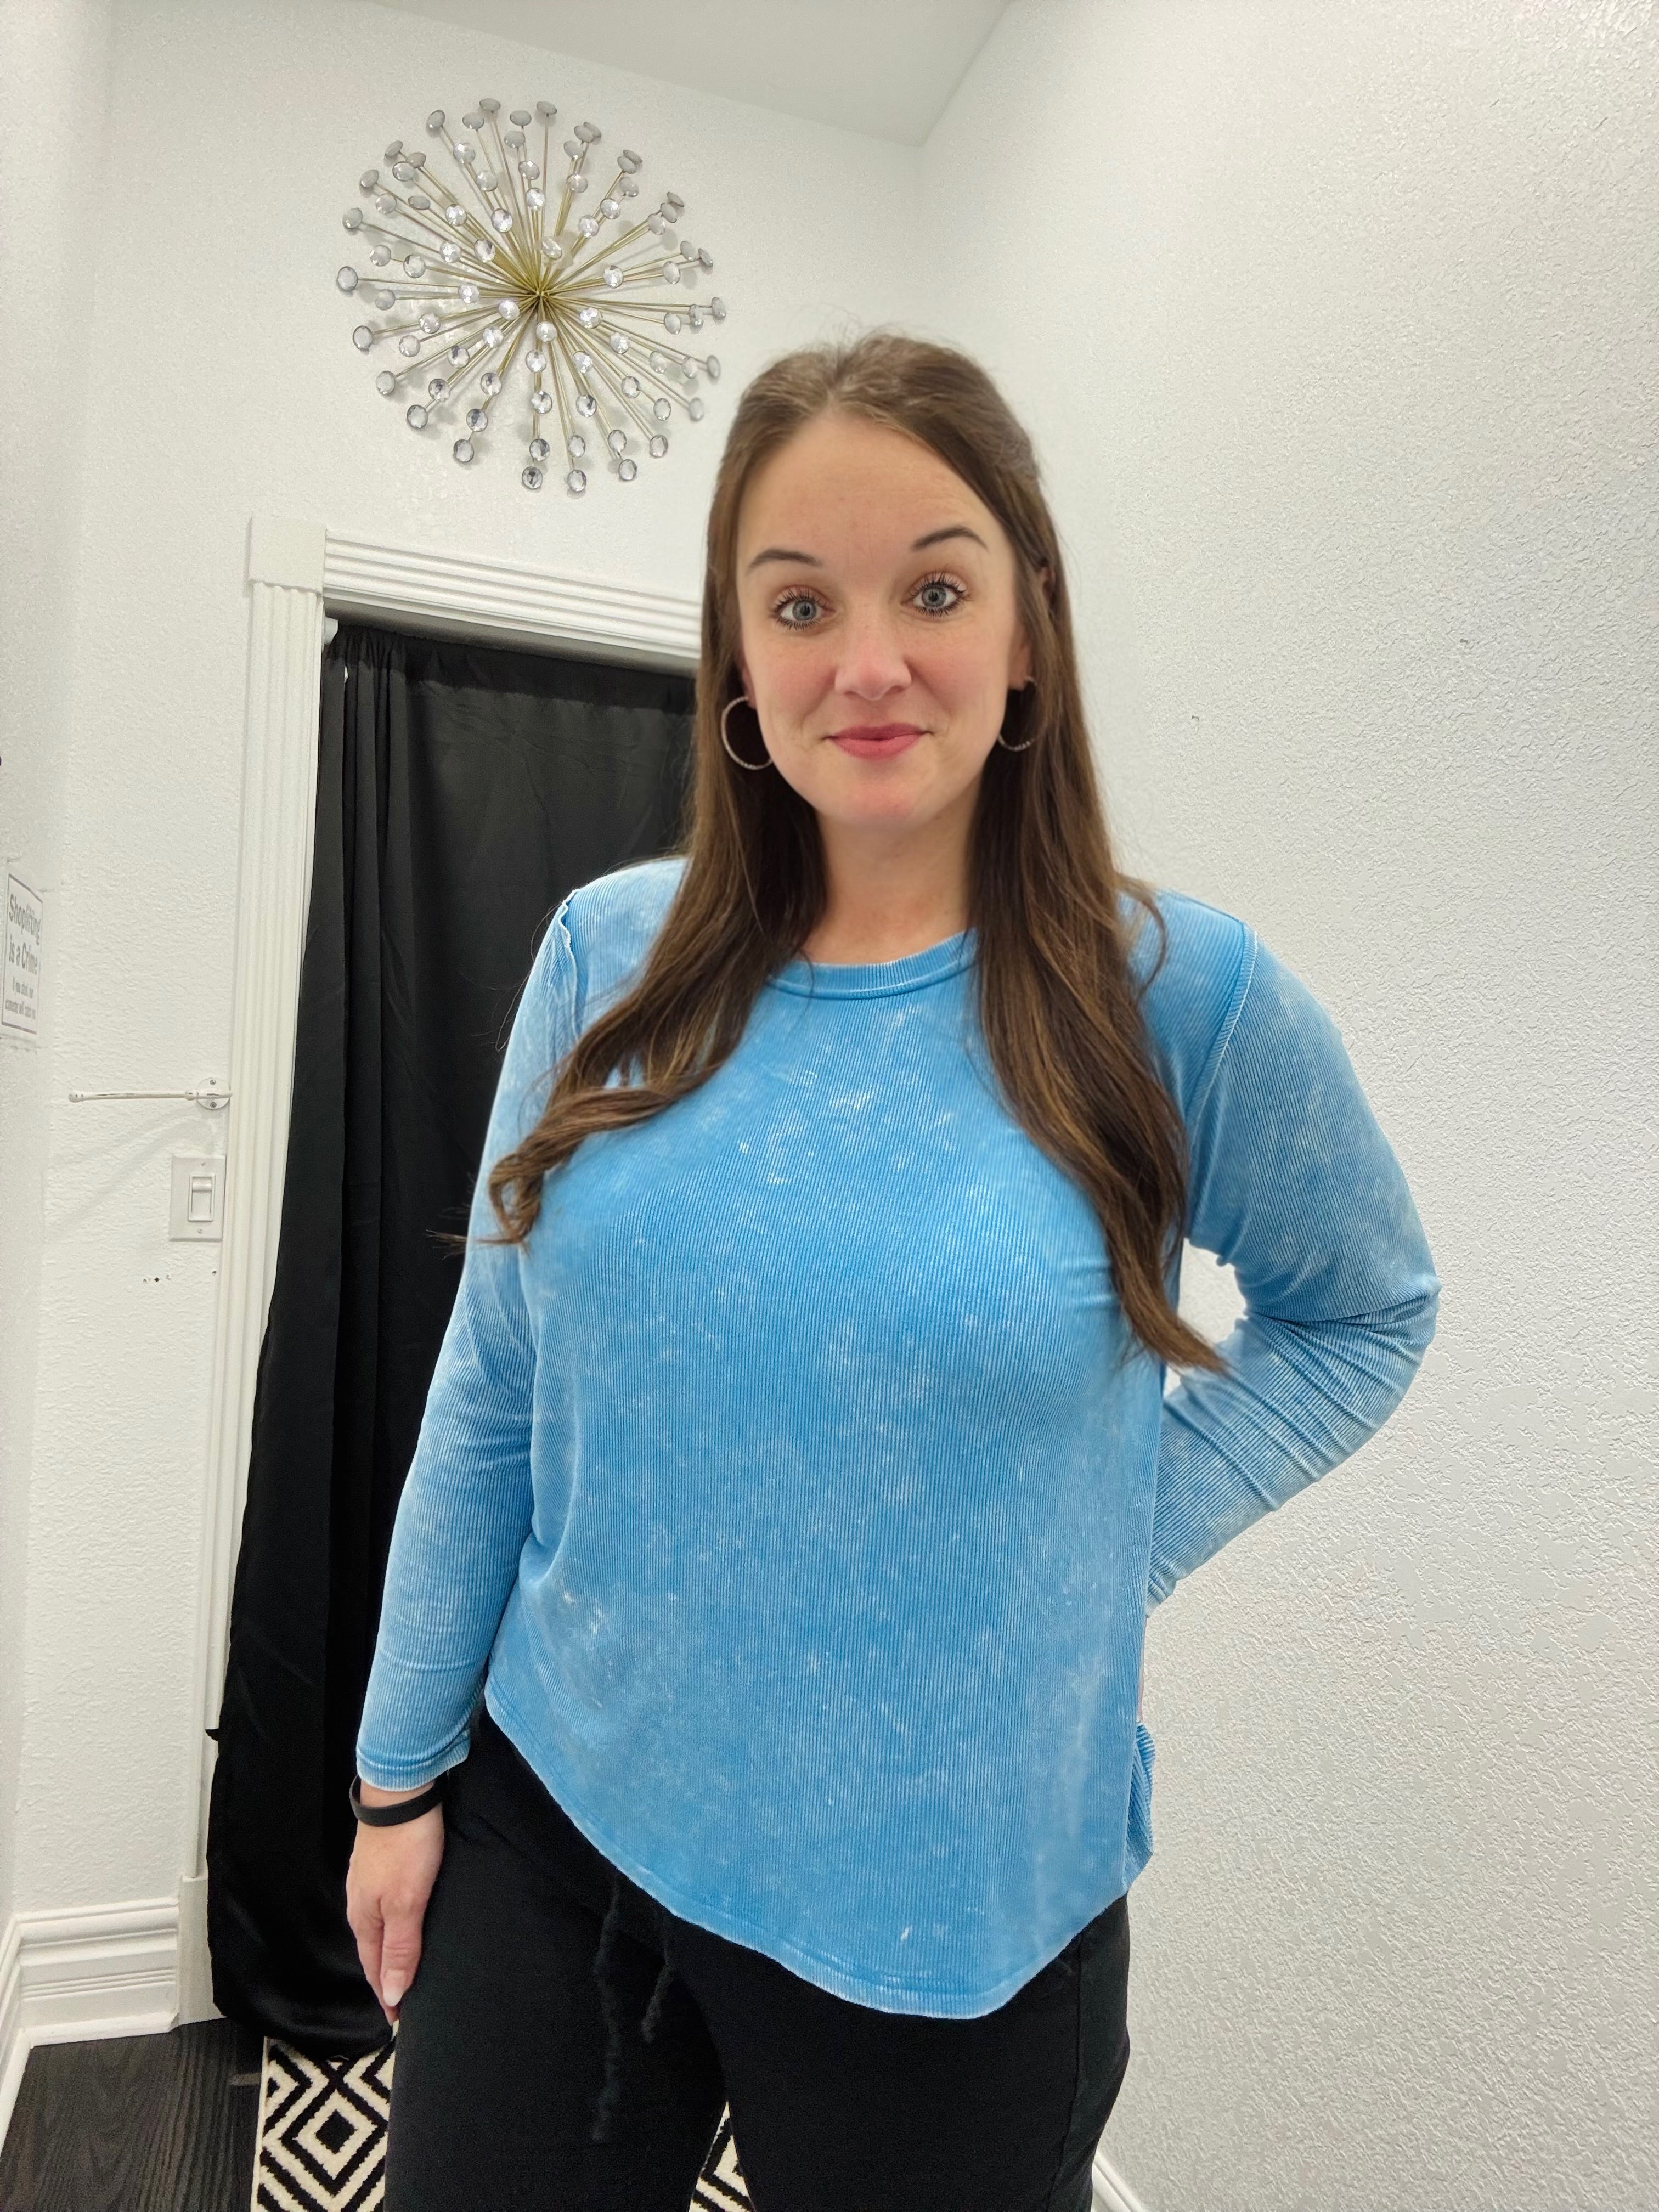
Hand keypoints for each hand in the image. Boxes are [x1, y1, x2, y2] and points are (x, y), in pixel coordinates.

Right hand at [345, 1782, 446, 2023]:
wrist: (401, 1792)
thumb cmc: (406, 1848)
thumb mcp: (407, 1903)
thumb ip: (401, 1948)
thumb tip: (392, 1993)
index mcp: (364, 1918)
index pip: (374, 1968)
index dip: (388, 1994)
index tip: (399, 2019)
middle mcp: (361, 1903)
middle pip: (375, 1950)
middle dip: (388, 1976)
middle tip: (406, 2000)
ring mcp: (369, 1881)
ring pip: (380, 1927)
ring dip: (392, 1950)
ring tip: (409, 1967)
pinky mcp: (382, 1863)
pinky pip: (387, 1906)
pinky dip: (397, 1924)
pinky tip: (408, 1922)